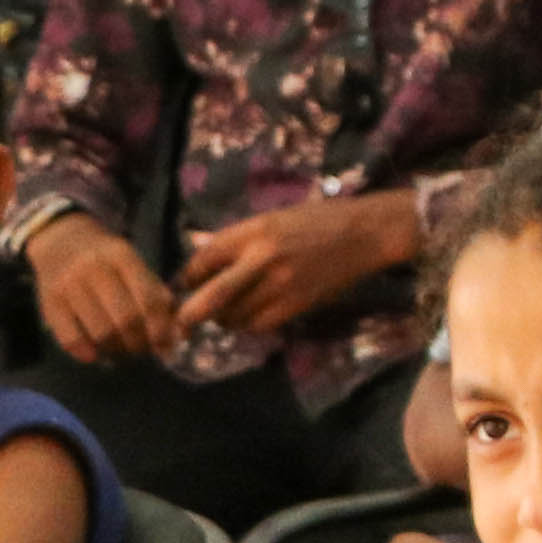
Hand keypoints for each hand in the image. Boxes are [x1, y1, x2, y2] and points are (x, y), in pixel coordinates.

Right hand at [30, 212, 182, 369]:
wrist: (59, 239)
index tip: (165, 347)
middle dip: (138, 344)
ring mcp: (69, 285)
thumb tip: (176, 334)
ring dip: (115, 351)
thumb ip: (155, 294)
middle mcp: (94, 269)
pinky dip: (86, 353)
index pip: (149, 300)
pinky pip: (69, 338)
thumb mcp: (133, 264)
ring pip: (100, 333)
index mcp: (122, 257)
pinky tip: (95, 354)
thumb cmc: (105, 258)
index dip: (160, 330)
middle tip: (140, 350)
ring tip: (120, 352)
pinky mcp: (49, 302)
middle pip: (125, 320)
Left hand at [172, 189, 418, 340]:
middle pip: (214, 295)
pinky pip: (260, 324)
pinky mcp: (297, 304)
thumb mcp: (272, 218)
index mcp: (254, 231)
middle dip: (190, 313)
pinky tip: (247, 317)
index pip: (206, 258)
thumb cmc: (316, 219)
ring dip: (222, 319)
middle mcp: (263, 258)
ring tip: (222, 315)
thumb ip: (235, 236)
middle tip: (178, 324)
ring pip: (236, 315)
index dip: (188, 276)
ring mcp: (281, 285)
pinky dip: (248, 324)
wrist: (363, 234)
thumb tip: (197, 247)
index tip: (184, 284)